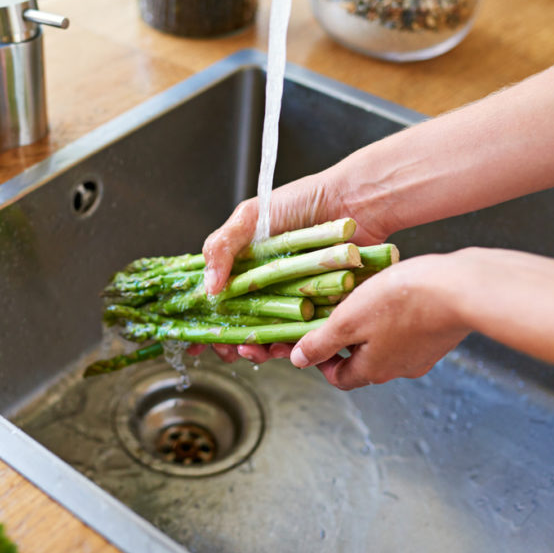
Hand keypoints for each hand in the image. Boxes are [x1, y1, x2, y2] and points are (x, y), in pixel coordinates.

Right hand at [194, 173, 390, 363]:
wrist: (355, 200)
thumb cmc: (304, 200)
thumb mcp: (250, 217)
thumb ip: (221, 247)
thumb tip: (208, 287)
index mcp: (246, 264)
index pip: (219, 299)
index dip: (207, 321)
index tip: (198, 340)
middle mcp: (268, 284)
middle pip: (243, 323)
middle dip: (233, 342)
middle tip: (230, 351)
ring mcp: (294, 297)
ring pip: (272, 333)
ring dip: (260, 349)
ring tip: (256, 352)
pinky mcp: (321, 307)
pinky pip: (305, 333)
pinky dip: (293, 344)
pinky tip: (285, 346)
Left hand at [288, 253, 469, 388]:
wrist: (462, 288)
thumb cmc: (402, 301)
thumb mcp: (348, 320)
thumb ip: (321, 343)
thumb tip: (299, 360)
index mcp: (373, 370)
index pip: (339, 378)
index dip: (321, 361)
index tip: (312, 340)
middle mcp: (400, 369)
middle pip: (362, 363)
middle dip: (345, 342)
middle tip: (336, 314)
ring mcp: (423, 354)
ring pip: (386, 346)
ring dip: (370, 328)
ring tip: (363, 300)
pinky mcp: (439, 335)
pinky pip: (407, 332)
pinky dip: (393, 318)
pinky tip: (393, 295)